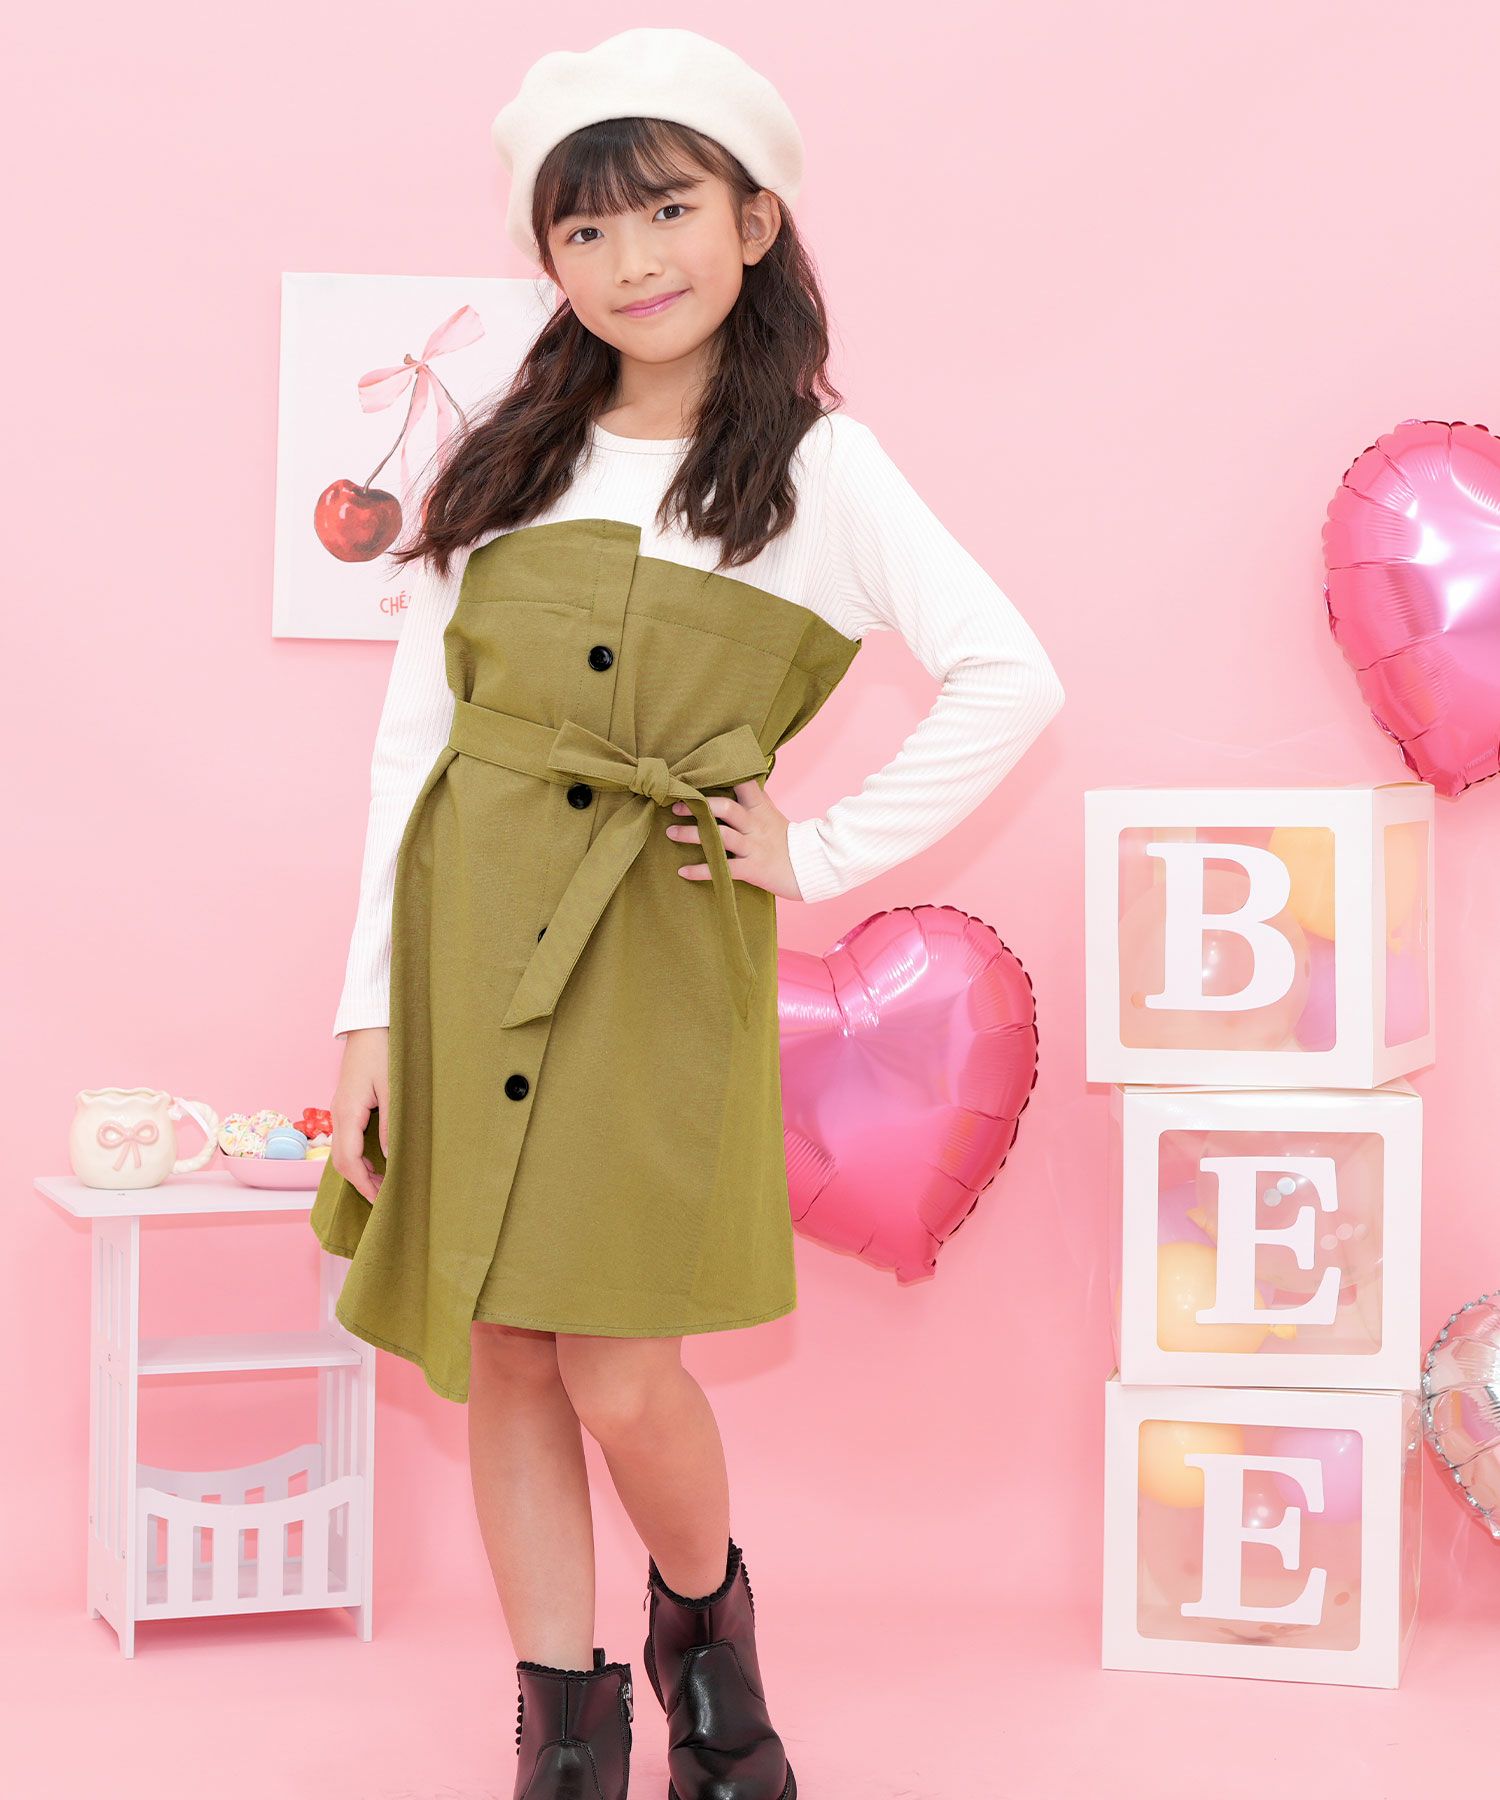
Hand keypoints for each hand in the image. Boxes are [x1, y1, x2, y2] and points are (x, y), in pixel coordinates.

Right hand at [330, 1026, 389, 1204]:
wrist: (369, 1025)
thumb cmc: (383, 1051)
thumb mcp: (393, 1088)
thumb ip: (391, 1124)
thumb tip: (390, 1157)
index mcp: (347, 1113)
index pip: (349, 1161)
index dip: (365, 1184)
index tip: (381, 1200)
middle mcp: (338, 1115)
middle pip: (340, 1161)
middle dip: (360, 1183)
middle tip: (383, 1198)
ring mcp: (339, 1110)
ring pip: (341, 1152)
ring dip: (358, 1171)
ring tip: (382, 1183)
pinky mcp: (346, 1106)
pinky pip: (345, 1140)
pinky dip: (357, 1157)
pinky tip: (375, 1160)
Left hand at [666, 780, 803, 899]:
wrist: (810, 868)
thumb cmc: (786, 841)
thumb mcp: (771, 815)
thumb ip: (753, 800)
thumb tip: (736, 779)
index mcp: (760, 808)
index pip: (743, 783)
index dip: (723, 774)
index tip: (699, 772)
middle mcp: (755, 825)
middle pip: (727, 808)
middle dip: (700, 806)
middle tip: (677, 806)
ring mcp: (754, 847)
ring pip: (721, 836)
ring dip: (692, 834)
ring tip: (671, 833)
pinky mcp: (752, 869)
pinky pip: (723, 868)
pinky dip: (701, 870)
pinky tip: (683, 871)